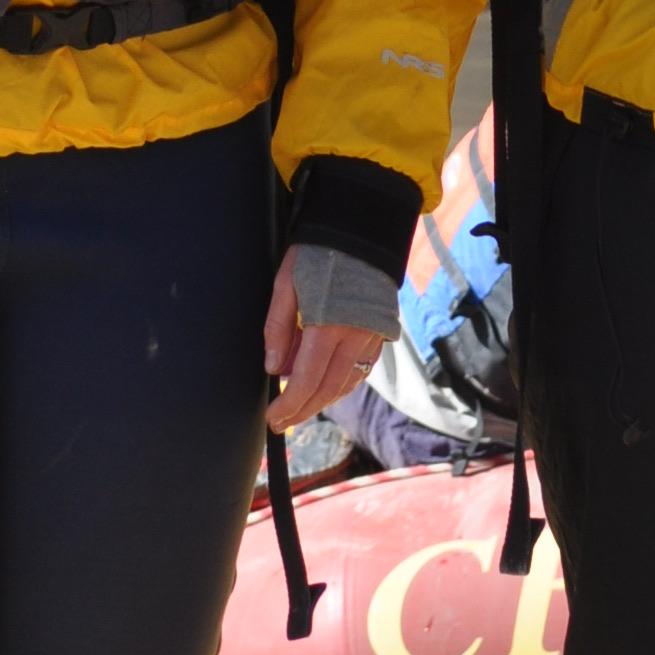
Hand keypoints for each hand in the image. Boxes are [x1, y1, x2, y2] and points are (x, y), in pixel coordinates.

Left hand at [263, 249, 377, 435]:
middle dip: (303, 410)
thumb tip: (274, 369)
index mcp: (328, 326)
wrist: (361, 232)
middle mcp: (354, 337)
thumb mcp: (286, 285)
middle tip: (281, 423)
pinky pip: (361, 369)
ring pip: (347, 383)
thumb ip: (278, 328)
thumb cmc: (318, 254)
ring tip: (298, 409)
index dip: (289, 404)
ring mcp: (371, 337)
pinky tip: (324, 387)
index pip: (306, 380)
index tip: (273, 418)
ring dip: (322, 401)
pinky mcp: (381, 333)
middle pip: (328, 389)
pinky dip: (341, 384)